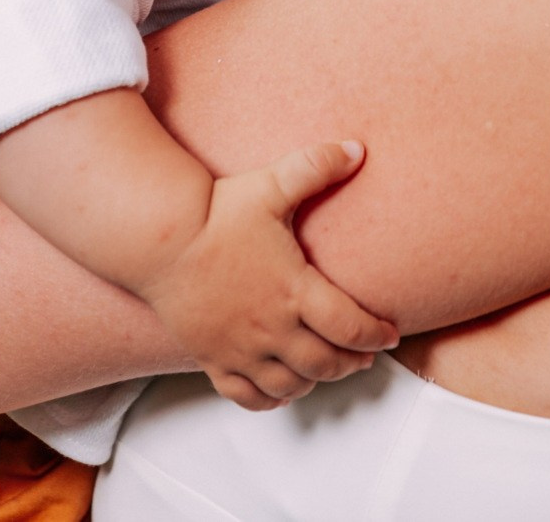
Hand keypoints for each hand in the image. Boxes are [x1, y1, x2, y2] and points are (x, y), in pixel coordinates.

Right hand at [136, 141, 399, 411]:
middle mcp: (271, 327)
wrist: (159, 237)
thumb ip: (317, 166)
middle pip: (324, 363)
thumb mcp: (273, 183)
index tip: (390, 337)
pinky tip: (280, 390)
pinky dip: (268, 399)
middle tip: (364, 355)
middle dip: (351, 362)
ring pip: (289, 384)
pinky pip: (245, 395)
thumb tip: (357, 149)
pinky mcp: (211, 356)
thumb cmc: (217, 211)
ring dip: (314, 381)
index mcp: (294, 289)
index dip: (376, 335)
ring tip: (326, 368)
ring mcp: (240, 347)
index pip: (350, 326)